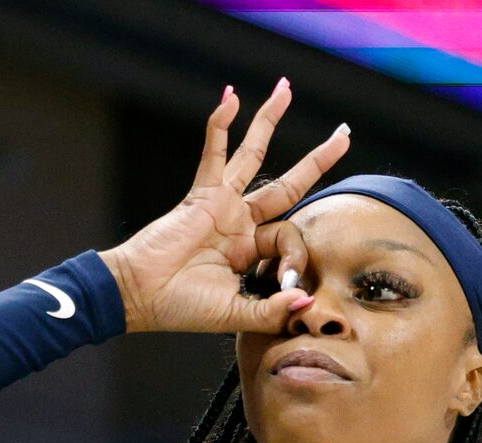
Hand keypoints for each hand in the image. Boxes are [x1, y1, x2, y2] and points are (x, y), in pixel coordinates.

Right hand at [99, 79, 349, 336]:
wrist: (138, 295)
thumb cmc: (178, 308)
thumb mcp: (232, 314)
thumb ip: (270, 310)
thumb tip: (307, 303)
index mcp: (250, 253)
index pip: (290, 238)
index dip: (297, 257)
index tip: (289, 283)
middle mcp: (239, 224)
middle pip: (287, 185)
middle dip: (317, 160)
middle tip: (343, 134)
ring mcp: (221, 205)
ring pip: (253, 155)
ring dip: (268, 121)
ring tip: (284, 89)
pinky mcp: (201, 195)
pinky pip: (215, 153)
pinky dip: (220, 126)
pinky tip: (231, 98)